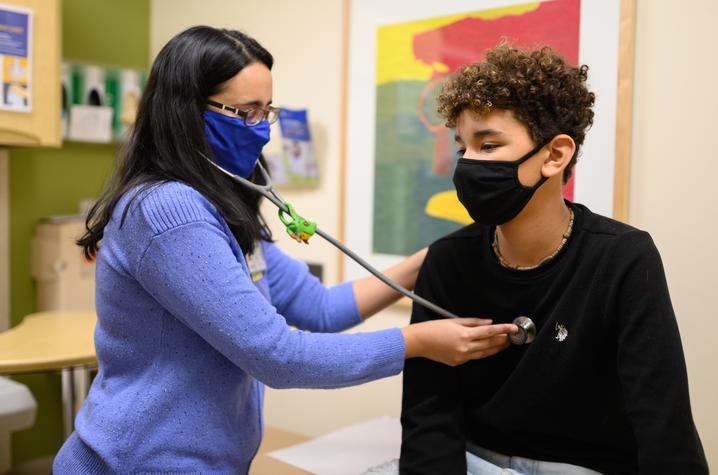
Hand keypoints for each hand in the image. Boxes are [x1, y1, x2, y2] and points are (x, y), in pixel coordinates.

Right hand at [401, 318, 516, 366]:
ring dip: (495, 348)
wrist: (419, 342)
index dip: (503, 330)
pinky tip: (486, 348)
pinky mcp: (457, 363)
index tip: (513, 328)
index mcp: (465, 335)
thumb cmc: (434, 328)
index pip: (489, 332)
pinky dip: (481, 352)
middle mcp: (465, 348)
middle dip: (502, 340)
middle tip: (512, 336)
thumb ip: (474, 322)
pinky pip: (473, 357)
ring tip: (504, 343)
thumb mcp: (454, 321)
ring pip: (484, 354)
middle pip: (490, 344)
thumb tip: (489, 323)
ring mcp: (462, 357)